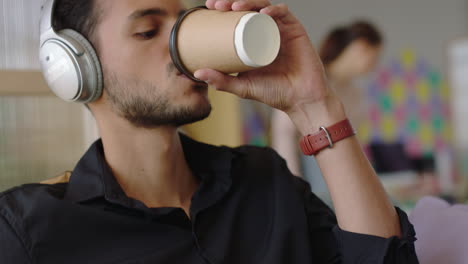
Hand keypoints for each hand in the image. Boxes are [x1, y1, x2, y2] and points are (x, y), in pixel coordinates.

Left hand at [195, 0, 333, 115]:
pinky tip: (263, 12)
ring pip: (264, 7)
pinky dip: (274, 10)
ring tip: (235, 7)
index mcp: (253, 41)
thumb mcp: (242, 86)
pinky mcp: (296, 31)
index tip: (208, 8)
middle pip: (248, 9)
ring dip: (249, 2)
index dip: (223, 10)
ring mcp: (281, 30)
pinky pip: (284, 14)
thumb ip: (221, 81)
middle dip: (231, 2)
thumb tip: (196, 73)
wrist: (301, 99)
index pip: (236, 19)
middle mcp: (266, 32)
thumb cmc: (274, 93)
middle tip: (216, 5)